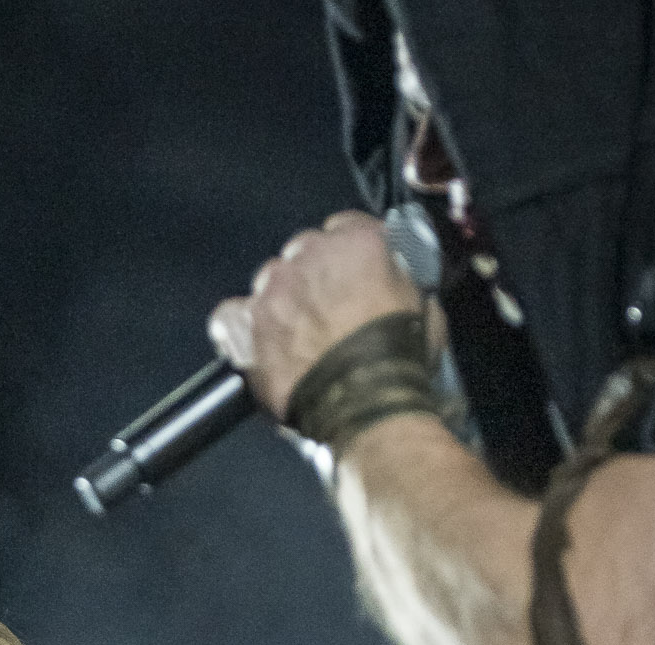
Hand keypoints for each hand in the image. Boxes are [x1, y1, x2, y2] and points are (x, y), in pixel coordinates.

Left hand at [208, 213, 421, 420]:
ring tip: (296, 341)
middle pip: (302, 255)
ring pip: (270, 283)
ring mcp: (275, 289)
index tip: (348, 279)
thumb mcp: (425, 311)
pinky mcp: (248, 326)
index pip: (344, 230)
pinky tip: (254, 346)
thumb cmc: (398, 363)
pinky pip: (230, 317)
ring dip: (280, 306)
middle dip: (312, 283)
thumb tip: (397, 284)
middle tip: (325, 318)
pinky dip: (239, 330)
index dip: (346, 260)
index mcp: (358, 243)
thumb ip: (402, 284)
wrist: (366, 404)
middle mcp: (311, 255)